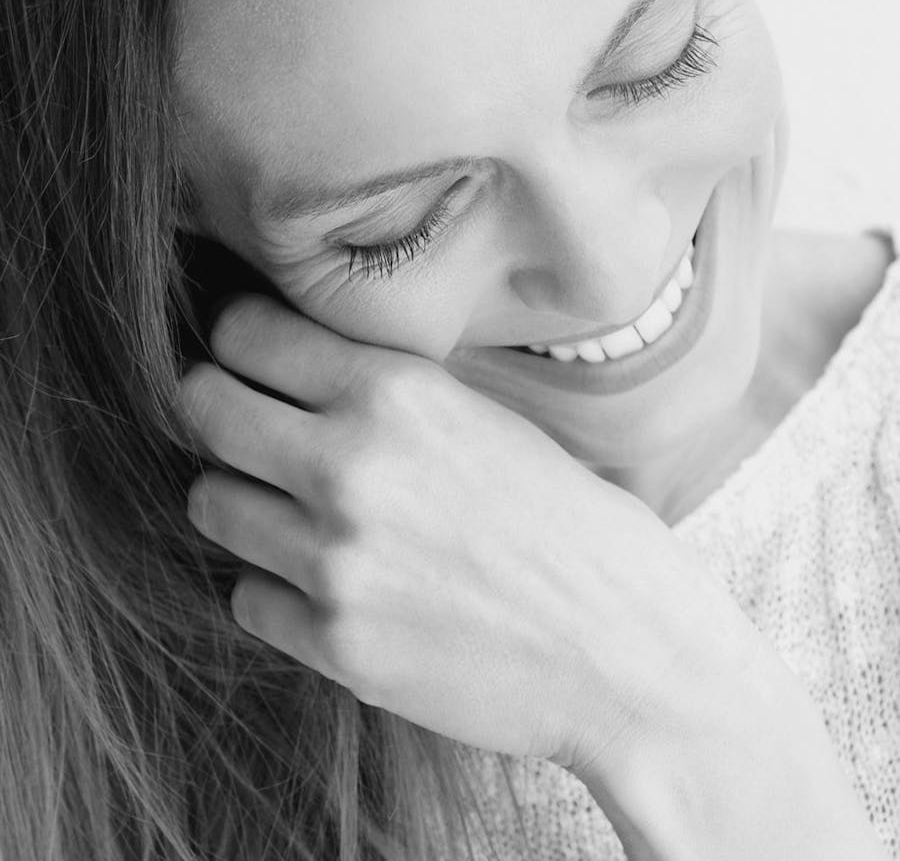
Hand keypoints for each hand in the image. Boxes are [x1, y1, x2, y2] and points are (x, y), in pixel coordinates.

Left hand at [177, 294, 776, 774]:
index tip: (247, 355)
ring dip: (240, 499)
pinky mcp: (333, 642)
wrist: (627, 650)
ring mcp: (335, 560)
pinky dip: (275, 586)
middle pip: (202, 407)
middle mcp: (351, 466)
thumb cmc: (572, 525)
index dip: (238, 339)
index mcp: (398, 393)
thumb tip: (295, 365)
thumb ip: (386, 389)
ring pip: (210, 502)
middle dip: (213, 405)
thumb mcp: (485, 420)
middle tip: (243, 422)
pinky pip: (246, 594)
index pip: (246, 333)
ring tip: (293, 509)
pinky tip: (330, 583)